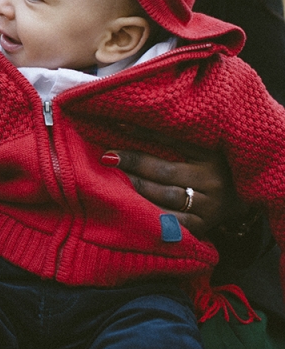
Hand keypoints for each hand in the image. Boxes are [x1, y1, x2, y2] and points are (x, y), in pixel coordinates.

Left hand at [102, 133, 244, 238]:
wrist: (242, 197)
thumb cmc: (212, 166)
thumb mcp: (202, 147)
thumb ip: (174, 137)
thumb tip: (126, 122)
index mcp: (211, 155)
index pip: (173, 140)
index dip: (144, 132)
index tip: (117, 124)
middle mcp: (212, 180)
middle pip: (165, 171)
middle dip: (133, 163)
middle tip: (107, 157)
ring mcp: (209, 206)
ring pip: (165, 196)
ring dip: (136, 188)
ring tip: (110, 180)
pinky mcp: (202, 225)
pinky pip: (171, 221)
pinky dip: (148, 214)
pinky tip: (129, 207)